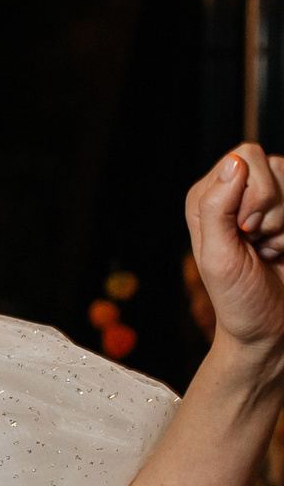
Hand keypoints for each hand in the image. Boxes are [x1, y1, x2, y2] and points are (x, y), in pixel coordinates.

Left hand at [185, 146, 283, 354]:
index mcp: (208, 197)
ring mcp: (268, 205)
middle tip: (256, 241)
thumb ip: (217, 207)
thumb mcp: (218, 256)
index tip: (244, 229)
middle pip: (275, 164)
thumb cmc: (237, 299)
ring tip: (268, 247)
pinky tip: (282, 250)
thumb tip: (234, 162)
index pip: (245, 157)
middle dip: (273, 208)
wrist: (269, 328)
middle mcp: (236, 194)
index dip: (254, 192)